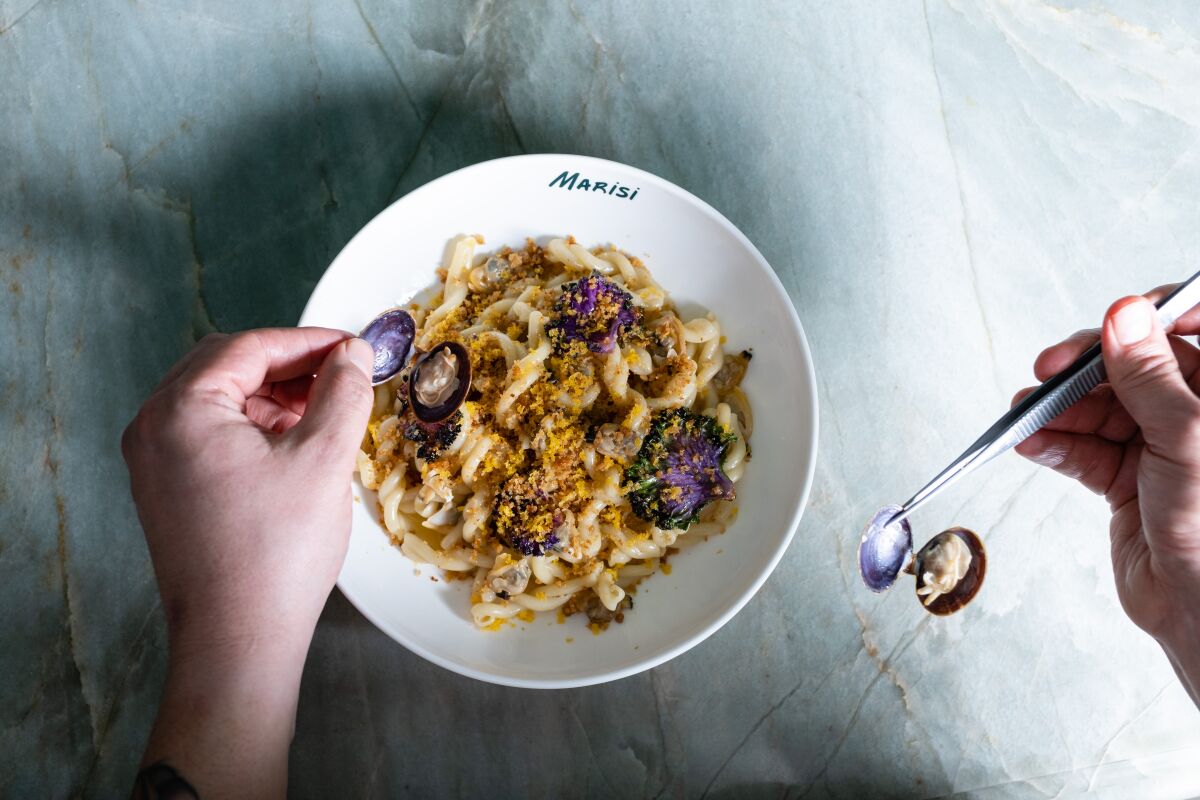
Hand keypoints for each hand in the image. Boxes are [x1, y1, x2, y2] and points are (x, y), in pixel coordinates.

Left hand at [122, 328, 373, 797]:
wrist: (237, 640)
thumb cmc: (276, 551)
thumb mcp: (323, 458)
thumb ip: (343, 392)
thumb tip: (355, 355)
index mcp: (180, 409)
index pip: (250, 346)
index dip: (309, 342)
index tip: (357, 347)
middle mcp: (154, 428)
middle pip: (228, 367)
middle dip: (291, 366)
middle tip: (345, 375)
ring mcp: (154, 463)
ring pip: (221, 402)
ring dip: (275, 398)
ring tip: (328, 413)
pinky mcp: (167, 492)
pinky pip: (213, 437)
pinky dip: (257, 430)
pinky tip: (298, 446)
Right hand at [1014, 289, 1199, 703]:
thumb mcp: (1187, 438)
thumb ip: (1151, 376)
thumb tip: (1123, 316)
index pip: (1191, 328)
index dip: (1154, 317)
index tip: (1118, 317)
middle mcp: (1194, 416)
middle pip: (1134, 367)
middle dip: (1088, 368)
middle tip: (1050, 368)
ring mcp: (1161, 449)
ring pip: (1102, 409)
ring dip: (1060, 410)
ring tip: (1025, 413)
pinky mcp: (1128, 481)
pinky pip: (1084, 450)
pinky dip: (1055, 444)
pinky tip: (1031, 441)